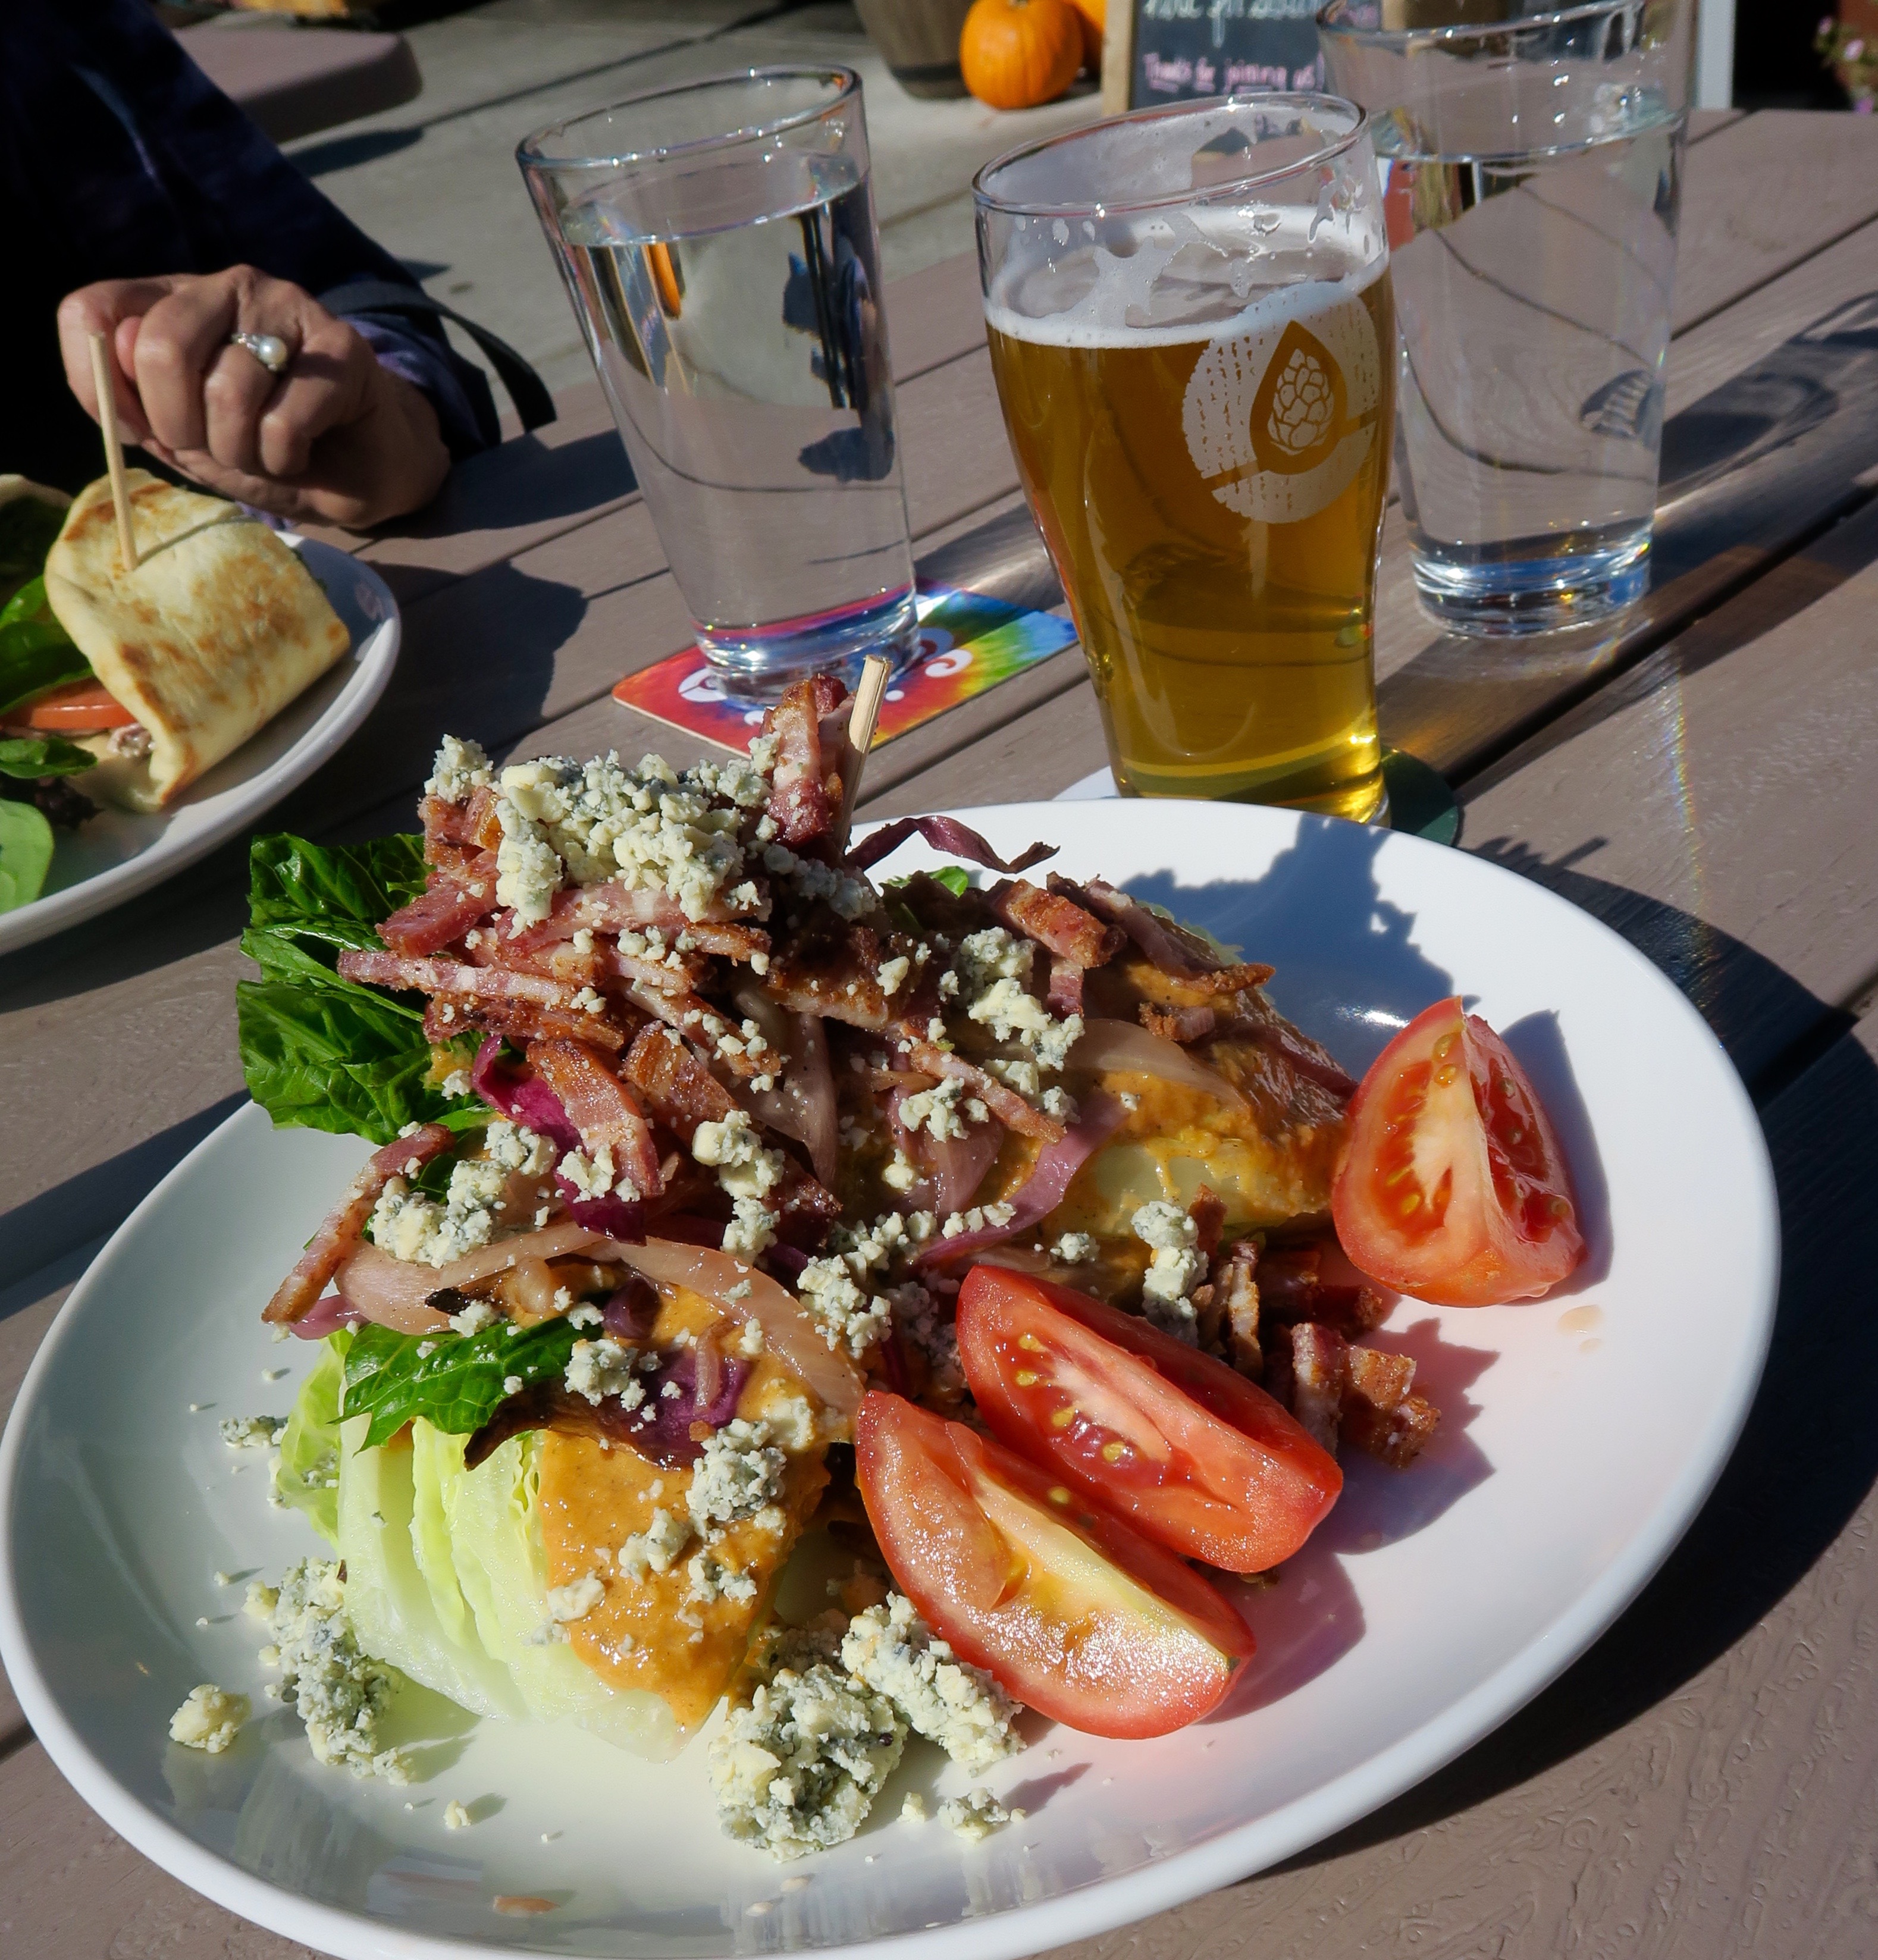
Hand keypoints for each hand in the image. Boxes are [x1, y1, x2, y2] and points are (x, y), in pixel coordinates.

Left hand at [57, 266, 451, 528]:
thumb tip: (116, 351)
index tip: (137, 430)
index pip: (92, 312)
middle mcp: (227, 286)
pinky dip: (284, 458)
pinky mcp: (343, 345)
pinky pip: (285, 421)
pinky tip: (300, 453)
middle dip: (179, 426)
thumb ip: (134, 400)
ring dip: (241, 452)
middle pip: (160, 348)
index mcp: (173, 299)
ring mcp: (288, 306)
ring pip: (229, 393)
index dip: (96, 384)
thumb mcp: (181, 436)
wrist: (356, 470)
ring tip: (263, 454)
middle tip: (215, 449)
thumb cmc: (261, 449)